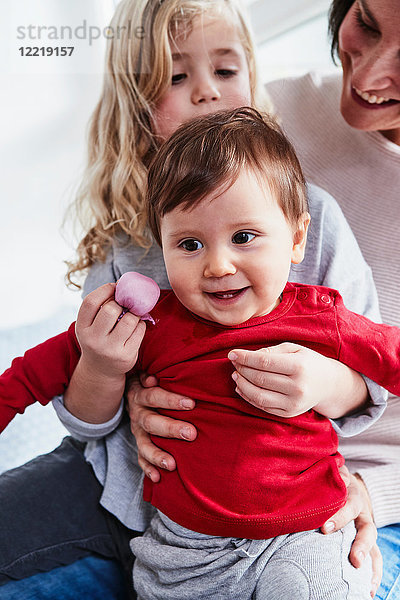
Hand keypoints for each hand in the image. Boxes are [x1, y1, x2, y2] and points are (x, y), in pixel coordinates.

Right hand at [76, 283, 145, 380]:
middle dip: (121, 303)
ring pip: (129, 319)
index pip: (90, 302)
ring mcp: (109, 349)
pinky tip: (135, 327)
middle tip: (125, 303)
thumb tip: (122, 285)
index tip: (115, 286)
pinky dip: (141, 324)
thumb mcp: (90, 325)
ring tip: (132, 315)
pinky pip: (140, 330)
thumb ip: (100, 307)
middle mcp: (93, 339)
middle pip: (110, 309)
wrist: (100, 370)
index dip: (105, 289)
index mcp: (81, 328)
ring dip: (134, 313)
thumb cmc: (98, 338)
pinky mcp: (125, 356)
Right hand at [126, 374, 196, 482]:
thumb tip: (153, 378)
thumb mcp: (150, 373)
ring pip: (144, 444)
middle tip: (191, 433)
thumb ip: (152, 375)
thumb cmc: (151, 381)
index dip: (171, 400)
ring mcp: (137, 430)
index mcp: (140, 394)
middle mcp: (137, 413)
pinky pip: (140, 458)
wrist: (131, 390)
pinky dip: (148, 468)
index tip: (191, 404)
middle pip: (151, 421)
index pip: (154, 396)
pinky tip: (158, 477)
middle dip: (171, 428)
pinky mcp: (139, 443)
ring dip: (157, 454)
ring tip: (172, 464)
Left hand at [228, 342, 366, 418]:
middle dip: (242, 370)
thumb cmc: (308, 362)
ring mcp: (293, 403)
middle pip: (259, 379)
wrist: (329, 384)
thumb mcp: (294, 349)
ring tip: (236, 375)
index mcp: (299, 367)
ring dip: (242, 385)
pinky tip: (241, 388)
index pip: (264, 362)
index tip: (232, 354)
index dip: (245, 358)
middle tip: (234, 364)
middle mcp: (297, 387)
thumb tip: (245, 356)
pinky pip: (263, 407)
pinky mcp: (289, 414)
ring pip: (258, 396)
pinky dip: (248, 397)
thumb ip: (271, 351)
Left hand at [321, 467, 381, 597]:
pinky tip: (369, 590)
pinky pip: (373, 558)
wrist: (350, 486)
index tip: (324, 529)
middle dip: (361, 546)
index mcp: (354, 497)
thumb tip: (336, 476)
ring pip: (374, 548)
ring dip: (371, 566)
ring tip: (368, 587)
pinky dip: (373, 574)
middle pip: (368, 531)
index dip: (339, 517)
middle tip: (354, 561)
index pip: (350, 506)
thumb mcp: (333, 475)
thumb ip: (332, 476)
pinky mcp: (366, 542)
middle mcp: (364, 515)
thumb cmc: (335, 483)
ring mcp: (366, 530)